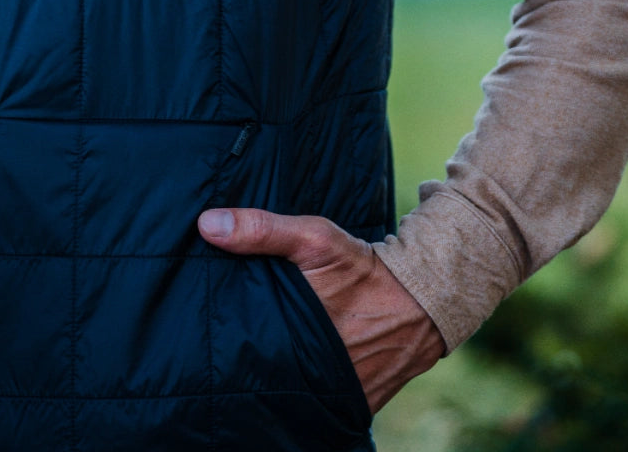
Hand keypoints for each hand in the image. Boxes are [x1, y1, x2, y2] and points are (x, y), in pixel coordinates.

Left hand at [197, 207, 444, 412]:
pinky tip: (289, 366)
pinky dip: (303, 383)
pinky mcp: (353, 404)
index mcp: (297, 336)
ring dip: (275, 371)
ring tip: (255, 353)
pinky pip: (317, 398)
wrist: (425, 300)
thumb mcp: (315, 240)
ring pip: (288, 386)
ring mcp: (334, 392)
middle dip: (246, 356)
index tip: (202, 323)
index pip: (242, 348)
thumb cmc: (364, 268)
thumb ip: (262, 230)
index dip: (224, 338)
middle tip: (225, 339)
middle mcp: (314, 372)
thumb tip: (207, 224)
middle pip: (262, 371)